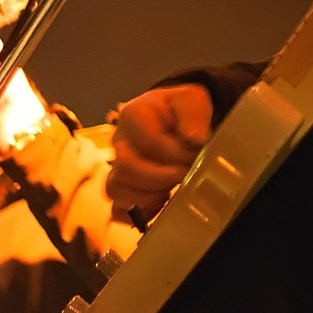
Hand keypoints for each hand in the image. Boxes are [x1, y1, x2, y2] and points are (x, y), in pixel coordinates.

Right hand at [106, 84, 212, 219]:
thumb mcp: (192, 100)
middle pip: (125, 168)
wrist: (177, 119)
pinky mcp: (122, 188)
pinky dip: (139, 213)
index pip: (149, 141)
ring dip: (149, 196)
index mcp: (133, 115)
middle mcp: (119, 142)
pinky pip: (118, 210)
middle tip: (184, 176)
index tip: (195, 157)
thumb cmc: (182, 109)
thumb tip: (195, 138)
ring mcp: (117, 167)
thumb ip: (193, 114)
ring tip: (172, 190)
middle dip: (160, 178)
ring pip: (117, 190)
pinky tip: (161, 205)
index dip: (174, 154)